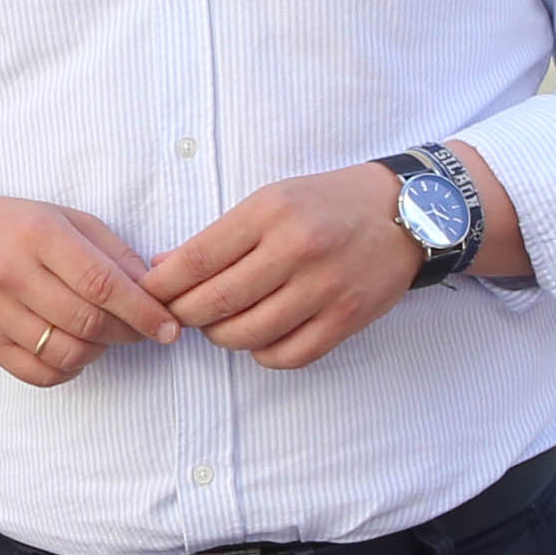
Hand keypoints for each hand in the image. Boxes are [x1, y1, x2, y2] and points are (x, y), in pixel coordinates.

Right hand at [0, 181, 182, 389]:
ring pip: (66, 352)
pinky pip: (40, 373)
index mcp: (39, 235)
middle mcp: (11, 273)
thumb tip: (155, 291)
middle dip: (127, 333)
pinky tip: (76, 350)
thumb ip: (114, 253)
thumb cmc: (20, 227)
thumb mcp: (69, 220)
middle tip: (142, 329)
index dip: (142, 311)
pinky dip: (70, 368)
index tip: (169, 327)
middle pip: (86, 322)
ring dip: (99, 351)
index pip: (100, 283)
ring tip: (104, 335)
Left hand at [145, 166, 420, 370]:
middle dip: (183, 315)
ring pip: (247, 334)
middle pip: (215, 302)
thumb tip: (163, 268)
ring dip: (221, 336)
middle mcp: (296, 249)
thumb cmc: (328, 203)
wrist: (407, 212)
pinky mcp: (346, 318)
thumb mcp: (271, 200)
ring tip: (218, 324)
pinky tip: (259, 337)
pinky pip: (288, 355)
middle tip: (176, 316)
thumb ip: (220, 236)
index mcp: (271, 212)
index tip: (148, 293)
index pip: (197, 259)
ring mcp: (324, 288)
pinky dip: (262, 353)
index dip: (163, 285)